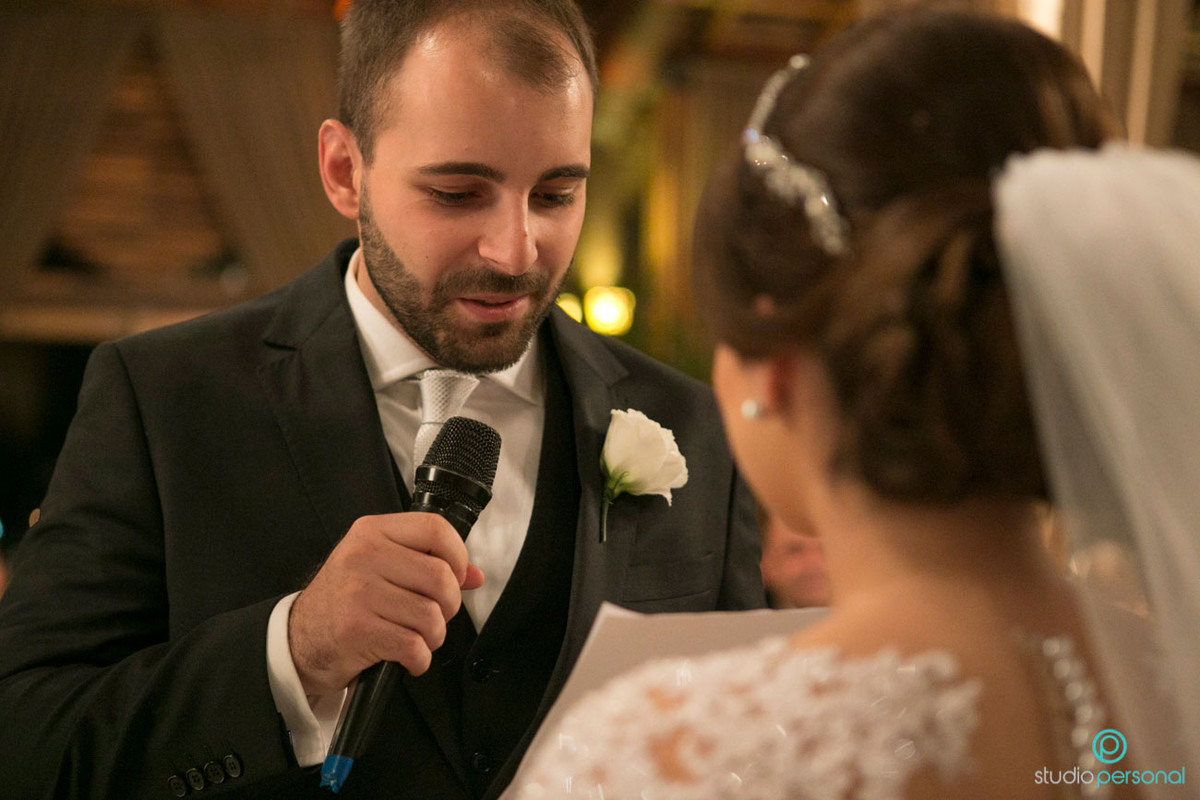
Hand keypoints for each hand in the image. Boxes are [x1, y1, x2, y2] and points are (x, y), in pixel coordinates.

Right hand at [287, 512, 484, 694]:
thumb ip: (428, 562)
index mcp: (372, 532)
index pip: (434, 529)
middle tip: (435, 615)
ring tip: (419, 638)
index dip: (458, 555)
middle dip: (449, 605)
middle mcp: (363, 556)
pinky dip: (419, 659)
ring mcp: (358, 592)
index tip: (456, 575)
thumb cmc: (346, 600)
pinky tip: (408, 657)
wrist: (299, 638)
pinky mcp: (356, 629)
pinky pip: (413, 646)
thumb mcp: (380, 567)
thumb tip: (475, 575)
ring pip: (431, 615)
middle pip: (440, 576)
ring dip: (434, 636)